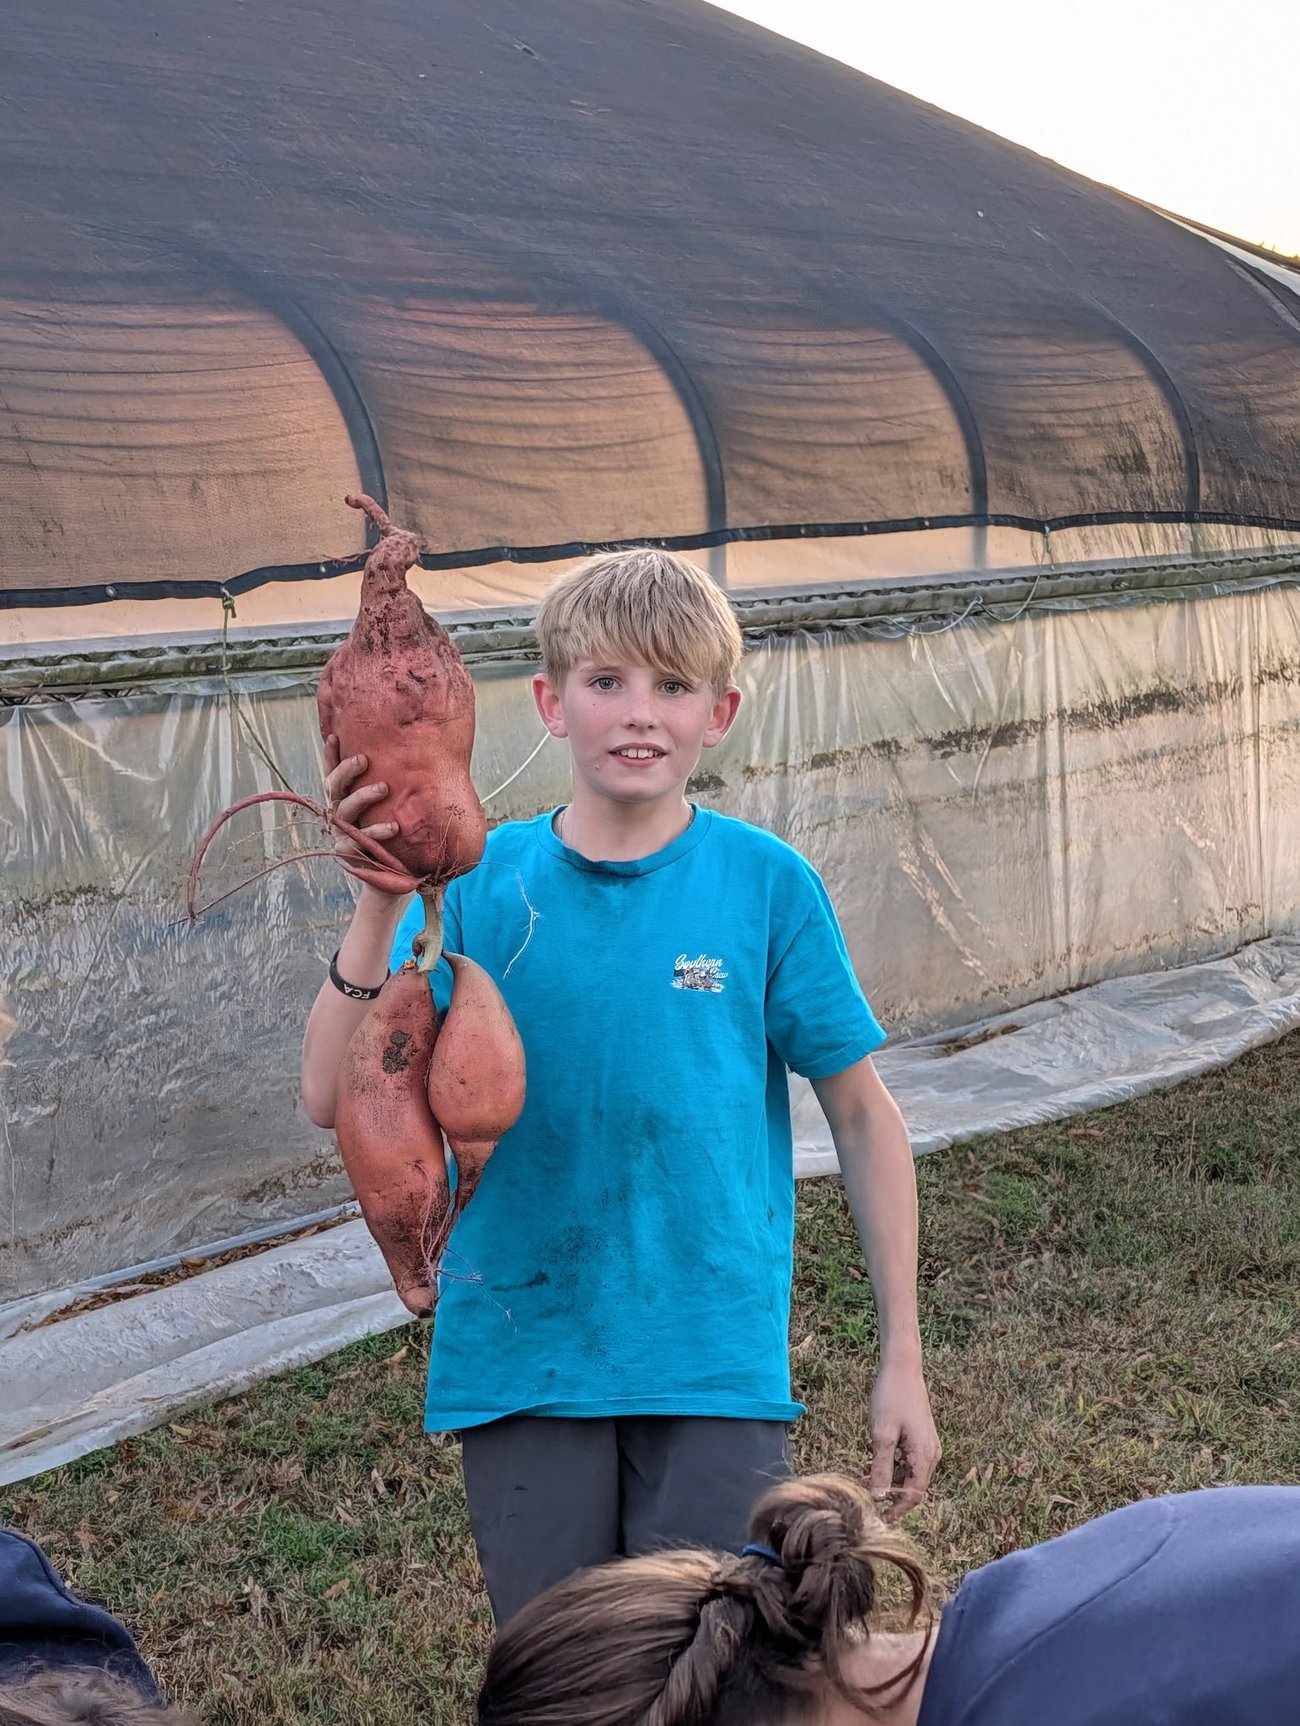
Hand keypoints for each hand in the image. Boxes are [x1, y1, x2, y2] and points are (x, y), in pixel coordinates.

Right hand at [322, 734, 412, 896]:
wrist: (397, 875)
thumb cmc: (399, 834)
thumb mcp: (394, 806)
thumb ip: (395, 785)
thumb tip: (420, 753)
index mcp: (345, 799)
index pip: (333, 773)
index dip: (330, 756)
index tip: (334, 736)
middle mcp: (339, 813)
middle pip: (334, 787)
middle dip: (346, 771)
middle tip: (364, 759)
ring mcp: (341, 834)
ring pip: (345, 810)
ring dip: (363, 796)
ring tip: (384, 788)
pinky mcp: (349, 854)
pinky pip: (360, 840)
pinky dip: (376, 832)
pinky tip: (393, 827)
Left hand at [868, 1359, 939, 1519]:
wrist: (902, 1367)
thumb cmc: (891, 1397)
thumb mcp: (882, 1434)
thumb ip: (880, 1467)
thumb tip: (878, 1496)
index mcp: (925, 1456)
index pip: (914, 1495)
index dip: (897, 1509)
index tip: (879, 1517)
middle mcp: (931, 1454)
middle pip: (912, 1486)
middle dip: (889, 1492)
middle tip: (865, 1493)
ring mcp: (927, 1445)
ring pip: (908, 1473)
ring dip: (888, 1478)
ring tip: (863, 1475)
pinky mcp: (921, 1437)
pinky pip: (908, 1460)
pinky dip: (892, 1464)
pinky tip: (871, 1461)